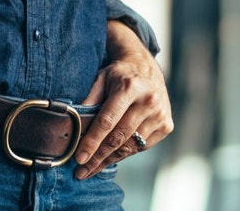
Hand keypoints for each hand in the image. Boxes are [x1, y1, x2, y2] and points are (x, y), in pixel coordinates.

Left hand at [74, 20, 173, 179]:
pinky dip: (124, 154)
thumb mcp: (100, 79)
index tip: (79, 158)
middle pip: (119, 137)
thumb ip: (89, 100)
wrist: (146, 68)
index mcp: (129, 87)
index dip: (92, 141)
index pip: (107, 121)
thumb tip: (73, 126)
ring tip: (92, 169)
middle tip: (81, 172)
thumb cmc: (119, 75)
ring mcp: (159, 115)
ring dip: (109, 160)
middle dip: (98, 157)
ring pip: (130, 146)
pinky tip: (110, 158)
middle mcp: (148, 101)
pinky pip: (141, 147)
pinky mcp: (166, 126)